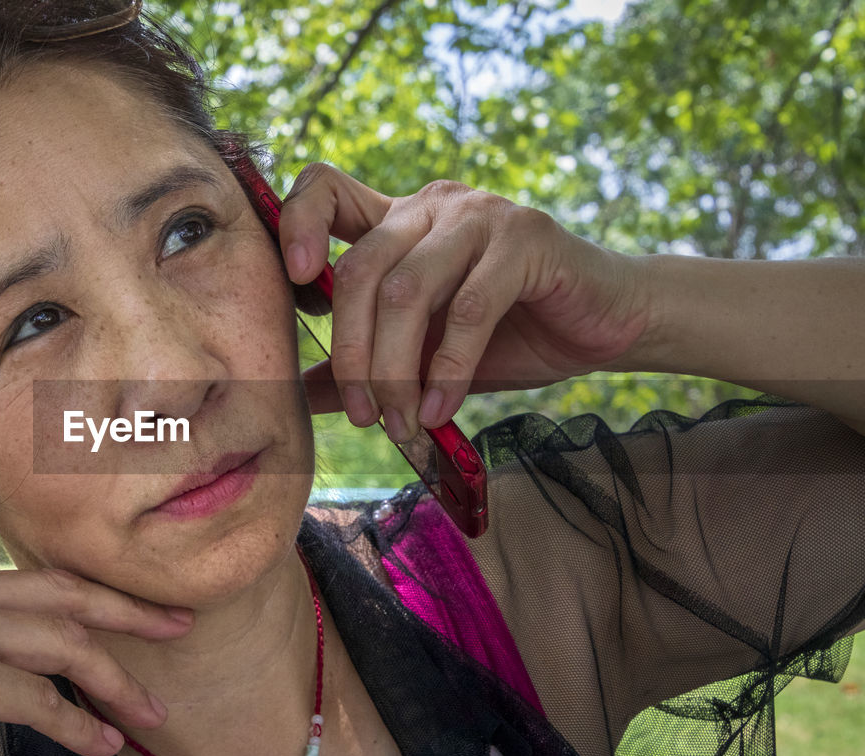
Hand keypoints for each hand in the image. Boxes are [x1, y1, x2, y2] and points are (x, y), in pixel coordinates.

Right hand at [0, 565, 191, 755]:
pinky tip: (101, 744)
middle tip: (178, 623)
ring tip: (149, 711)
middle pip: (60, 593)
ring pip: (61, 645)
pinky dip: (78, 724)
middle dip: (128, 609)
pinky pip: (38, 698)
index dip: (87, 591)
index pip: (28, 577)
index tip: (130, 605)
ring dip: (114, 681)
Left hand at [278, 165, 653, 441]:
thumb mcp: (424, 355)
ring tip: (400, 422)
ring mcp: (480, 216)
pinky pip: (468, 311)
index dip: (296, 224)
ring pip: (406, 293)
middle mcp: (431, 206)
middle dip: (352, 353)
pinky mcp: (526, 239)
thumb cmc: (509, 335)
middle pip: (358, 269)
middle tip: (364, 414)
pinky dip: (448, 371)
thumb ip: (363, 363)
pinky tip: (440, 410)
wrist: (605, 326)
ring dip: (395, 371)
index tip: (293, 284)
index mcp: (397, 219)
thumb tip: (297, 393)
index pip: (325, 190)